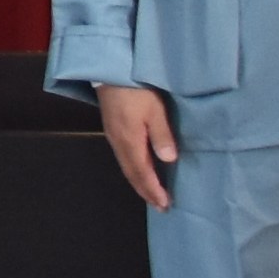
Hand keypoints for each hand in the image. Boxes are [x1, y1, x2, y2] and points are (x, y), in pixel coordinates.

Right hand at [96, 84, 179, 210]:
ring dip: (139, 183)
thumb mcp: (154, 109)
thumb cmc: (135, 88)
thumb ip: (161, 134)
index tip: (164, 204)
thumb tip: (169, 160)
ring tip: (151, 194)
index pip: (142, 173)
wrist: (109, 71)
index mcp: (130, 141)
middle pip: (132, 174)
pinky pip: (124, 158)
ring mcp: (114, 137)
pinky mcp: (113, 130)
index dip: (153, 190)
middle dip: (146, 192)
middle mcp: (119, 143)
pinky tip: (140, 170)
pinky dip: (134, 171)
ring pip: (127, 167)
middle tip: (160, 206)